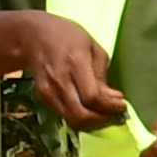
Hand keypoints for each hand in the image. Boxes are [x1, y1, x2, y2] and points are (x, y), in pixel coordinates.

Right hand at [4, 11, 127, 128]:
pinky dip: (80, 115)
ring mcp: (48, 91)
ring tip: (103, 112)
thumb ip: (102, 76)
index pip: (92, 97)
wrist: (34, 36)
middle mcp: (60, 80)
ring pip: (72, 120)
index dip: (109, 107)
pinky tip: (88, 106)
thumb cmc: (69, 37)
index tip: (122, 105)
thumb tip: (114, 99)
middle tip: (113, 113)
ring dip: (91, 121)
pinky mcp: (42, 97)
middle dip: (101, 120)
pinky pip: (65, 114)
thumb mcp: (93, 48)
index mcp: (76, 63)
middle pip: (80, 115)